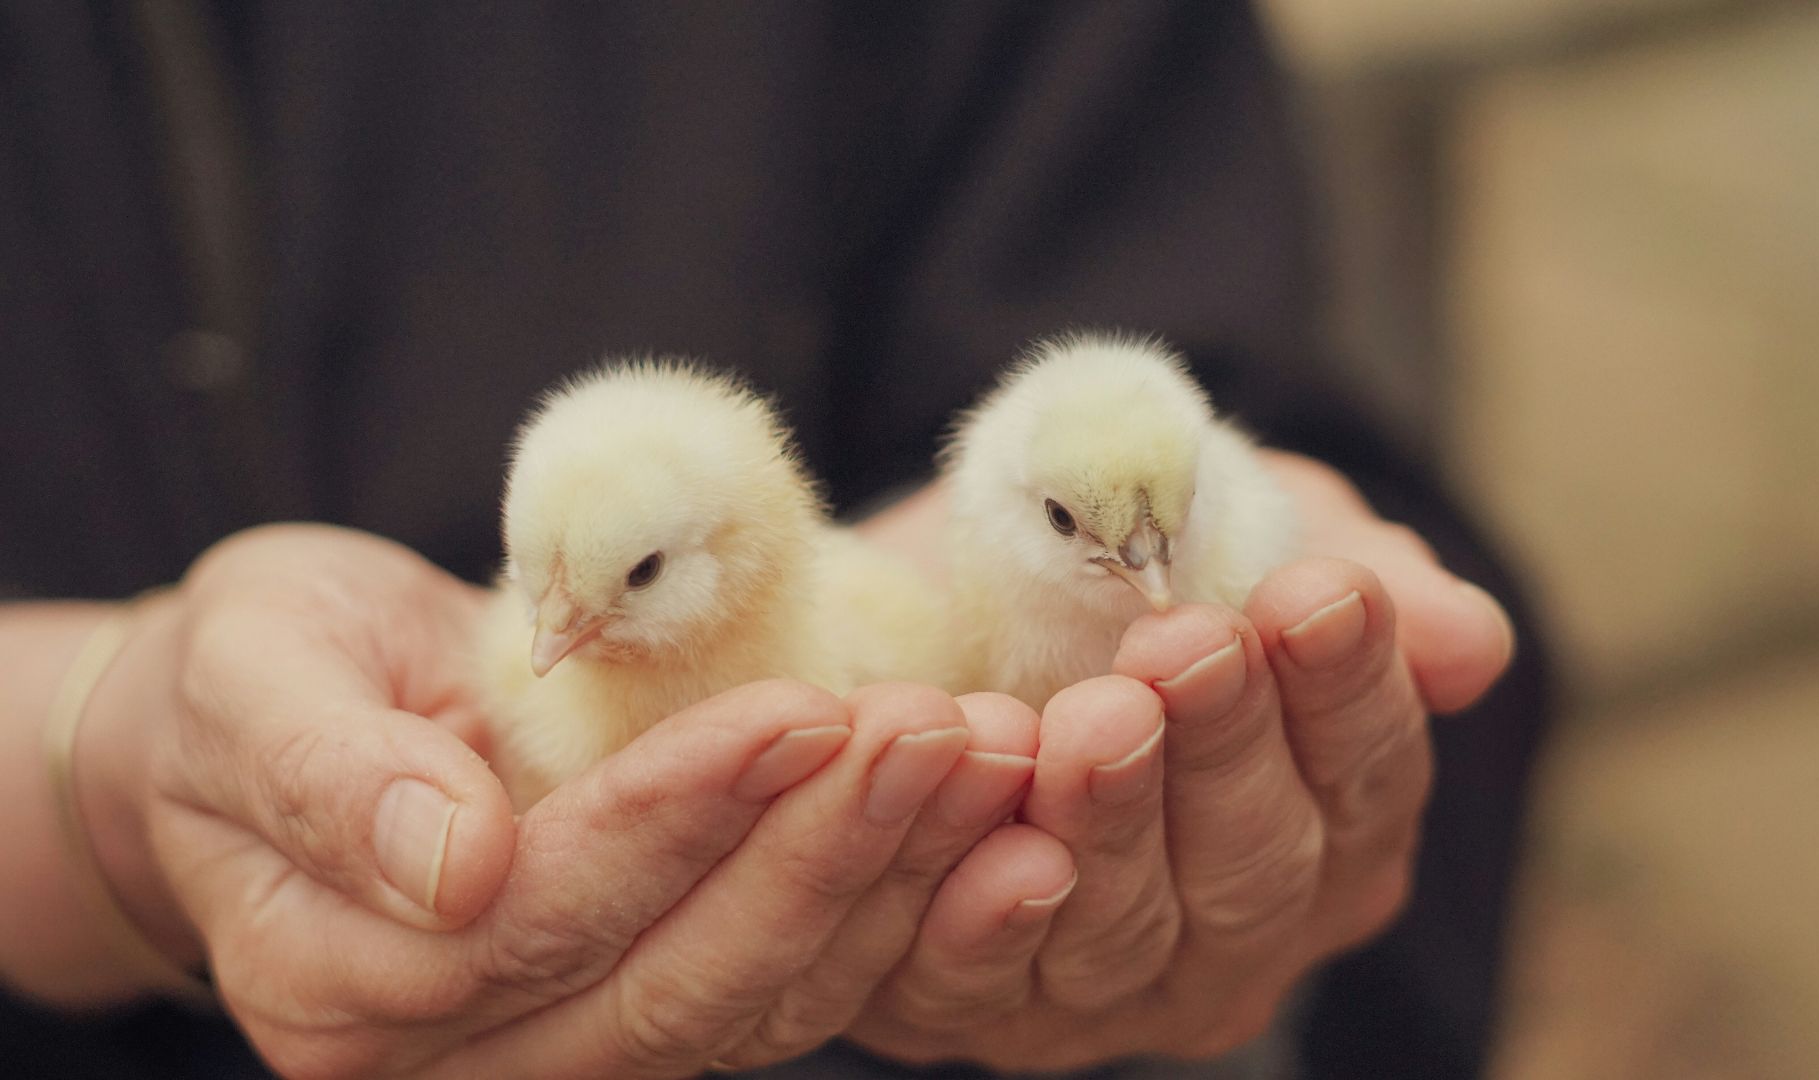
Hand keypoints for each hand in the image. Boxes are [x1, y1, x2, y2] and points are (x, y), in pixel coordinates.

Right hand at [83, 524, 1012, 1077]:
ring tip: (990, 759)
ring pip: (757, 1002)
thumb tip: (452, 870)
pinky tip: (985, 817)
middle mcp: (463, 1054)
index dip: (681, 817)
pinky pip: (788, 983)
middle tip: (944, 730)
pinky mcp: (650, 1006)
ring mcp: (566, 1046)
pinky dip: (895, 904)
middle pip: (673, 984)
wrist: (284, 719)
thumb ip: (332, 774)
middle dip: (824, 853)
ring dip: (891, 881)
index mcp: (344, 982)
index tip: (808, 708)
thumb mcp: (256, 675)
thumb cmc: (257, 679)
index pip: (541, 915)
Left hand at [846, 454, 1512, 1069]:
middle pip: (1256, 866)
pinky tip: (984, 821)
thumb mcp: (1246, 541)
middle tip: (1189, 645)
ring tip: (1086, 722)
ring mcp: (1112, 988)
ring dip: (1109, 824)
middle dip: (1224, 748)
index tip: (1316, 592)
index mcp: (1335, 828)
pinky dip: (978, 908)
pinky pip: (977, 981)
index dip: (1346, 686)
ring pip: (1126, 932)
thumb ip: (1359, 581)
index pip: (1368, 773)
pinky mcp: (978, 1006)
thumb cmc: (1123, 580)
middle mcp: (1240, 936)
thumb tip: (1471, 643)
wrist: (935, 615)